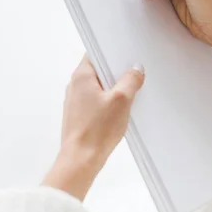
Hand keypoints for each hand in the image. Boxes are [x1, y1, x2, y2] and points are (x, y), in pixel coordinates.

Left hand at [43, 57, 144, 200]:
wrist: (81, 159)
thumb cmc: (97, 130)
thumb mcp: (122, 100)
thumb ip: (130, 80)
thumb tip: (136, 69)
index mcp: (81, 76)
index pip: (96, 52)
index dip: (112, 52)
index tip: (127, 56)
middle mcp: (75, 85)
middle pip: (99, 70)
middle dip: (117, 72)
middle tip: (134, 77)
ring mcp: (76, 101)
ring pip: (99, 86)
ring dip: (114, 89)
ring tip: (129, 96)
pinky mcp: (80, 114)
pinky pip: (97, 100)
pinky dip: (109, 102)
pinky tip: (120, 111)